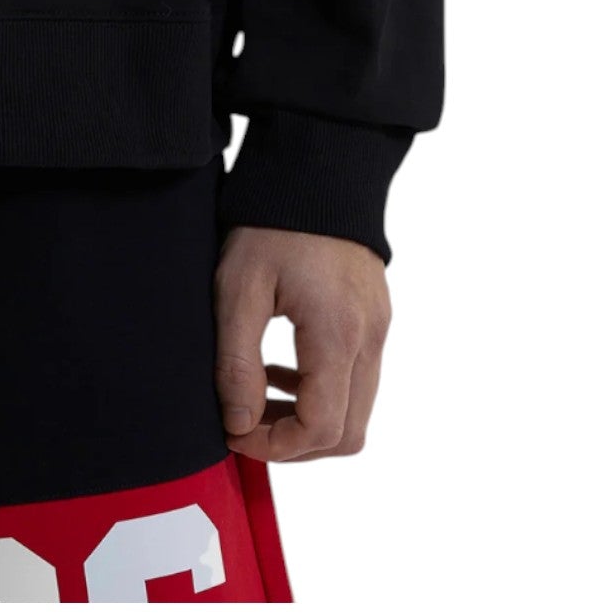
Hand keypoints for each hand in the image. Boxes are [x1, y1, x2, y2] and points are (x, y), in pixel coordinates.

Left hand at [213, 225, 390, 461]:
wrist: (315, 166)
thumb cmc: (271, 221)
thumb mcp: (238, 288)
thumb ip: (237, 363)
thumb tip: (239, 425)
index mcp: (338, 335)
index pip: (321, 430)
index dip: (275, 447)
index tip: (234, 433)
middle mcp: (370, 339)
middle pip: (348, 433)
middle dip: (295, 443)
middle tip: (247, 423)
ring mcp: (379, 328)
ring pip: (357, 409)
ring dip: (310, 417)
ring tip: (259, 392)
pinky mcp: (376, 316)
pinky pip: (359, 377)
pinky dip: (324, 390)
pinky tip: (282, 365)